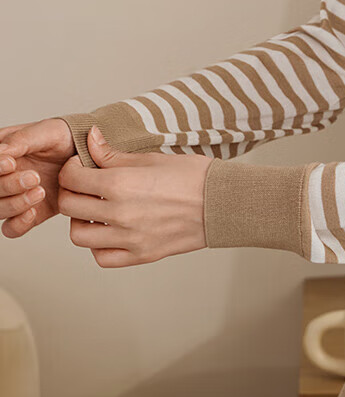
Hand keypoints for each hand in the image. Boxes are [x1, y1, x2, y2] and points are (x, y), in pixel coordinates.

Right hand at [0, 117, 75, 238]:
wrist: (88, 155)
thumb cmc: (67, 138)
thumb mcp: (48, 131)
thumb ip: (21, 140)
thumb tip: (0, 152)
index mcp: (2, 153)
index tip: (11, 164)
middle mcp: (4, 176)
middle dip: (7, 186)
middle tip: (34, 177)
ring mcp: (15, 196)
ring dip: (14, 204)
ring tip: (40, 191)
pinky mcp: (29, 213)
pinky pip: (11, 228)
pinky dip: (18, 224)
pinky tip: (32, 212)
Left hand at [58, 125, 212, 267]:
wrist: (223, 202)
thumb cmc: (193, 176)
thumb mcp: (151, 157)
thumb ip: (113, 154)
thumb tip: (90, 139)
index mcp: (121, 183)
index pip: (72, 178)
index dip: (72, 168)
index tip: (81, 165)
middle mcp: (120, 213)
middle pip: (69, 206)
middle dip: (71, 192)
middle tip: (84, 185)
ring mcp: (129, 238)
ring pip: (79, 235)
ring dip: (81, 220)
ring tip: (96, 210)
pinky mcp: (140, 255)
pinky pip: (102, 256)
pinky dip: (98, 245)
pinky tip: (110, 230)